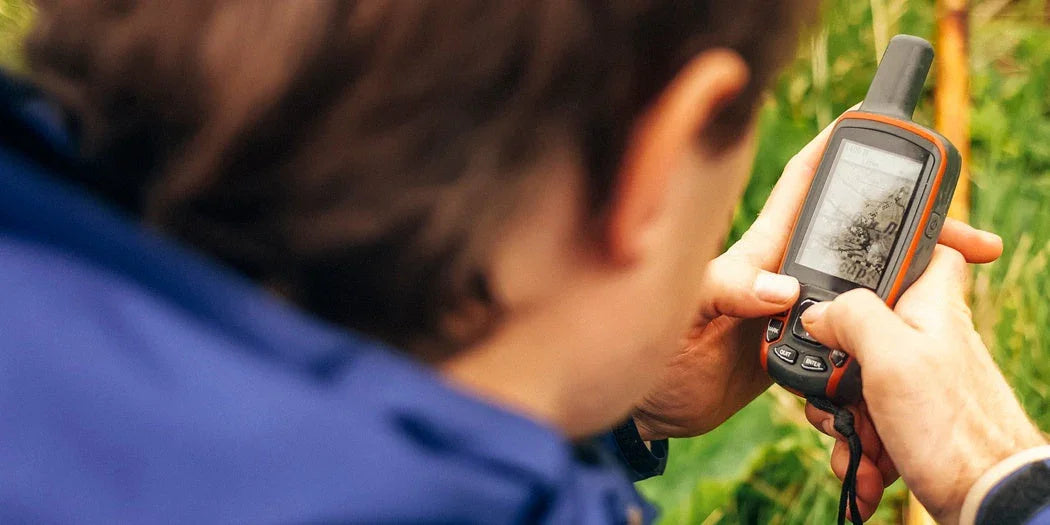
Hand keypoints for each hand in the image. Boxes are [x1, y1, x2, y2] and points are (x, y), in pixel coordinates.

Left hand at [633, 110, 1004, 440]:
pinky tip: (920, 330)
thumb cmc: (655, 353)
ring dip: (909, 276)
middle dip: (909, 224)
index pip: (801, 186)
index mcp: (757, 251)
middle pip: (853, 235)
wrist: (654, 409)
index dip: (834, 150)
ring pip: (863, 281)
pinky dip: (889, 327)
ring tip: (962, 273)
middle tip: (967, 235)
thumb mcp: (685, 310)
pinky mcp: (803, 347)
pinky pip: (857, 330)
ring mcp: (795, 310)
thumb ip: (728, 292)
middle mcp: (782, 273)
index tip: (872, 126)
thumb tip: (784, 290)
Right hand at [802, 245, 1046, 523]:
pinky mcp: (908, 421)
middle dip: (833, 366)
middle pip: (858, 327)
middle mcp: (922, 338)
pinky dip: (859, 448)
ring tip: (857, 442)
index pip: (926, 249)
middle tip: (837, 388)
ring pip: (853, 381)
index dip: (894, 246)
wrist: (988, 502)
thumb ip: (852, 316)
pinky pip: (865, 423)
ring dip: (842, 418)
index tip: (854, 261)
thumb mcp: (892, 357)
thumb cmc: (951, 428)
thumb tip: (817, 312)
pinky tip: (866, 468)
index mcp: (928, 307)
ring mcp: (914, 381)